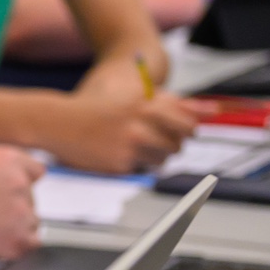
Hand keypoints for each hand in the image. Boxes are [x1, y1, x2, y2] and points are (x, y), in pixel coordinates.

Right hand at [0, 145, 44, 256]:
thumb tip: (19, 182)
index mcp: (7, 159)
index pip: (35, 172)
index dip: (18, 185)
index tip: (7, 194)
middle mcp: (18, 181)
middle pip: (31, 199)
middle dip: (12, 209)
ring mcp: (20, 211)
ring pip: (32, 222)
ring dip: (13, 228)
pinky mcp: (17, 239)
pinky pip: (29, 244)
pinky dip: (12, 246)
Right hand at [46, 95, 208, 174]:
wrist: (57, 121)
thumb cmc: (97, 109)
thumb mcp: (136, 99)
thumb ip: (175, 104)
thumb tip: (212, 110)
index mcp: (146, 105)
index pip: (187, 124)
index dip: (187, 130)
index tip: (180, 132)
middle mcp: (141, 125)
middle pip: (178, 145)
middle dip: (170, 145)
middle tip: (152, 140)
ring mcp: (130, 146)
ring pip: (162, 160)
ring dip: (153, 157)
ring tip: (131, 146)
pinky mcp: (119, 164)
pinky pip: (139, 169)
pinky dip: (130, 164)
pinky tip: (114, 153)